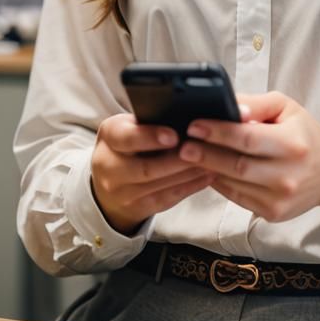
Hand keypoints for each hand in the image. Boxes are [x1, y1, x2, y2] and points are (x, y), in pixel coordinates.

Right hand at [91, 114, 214, 235]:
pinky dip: (190, 186)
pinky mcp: (137, 207)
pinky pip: (167, 198)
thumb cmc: (127, 144)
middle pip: (146, 168)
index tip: (174, 135)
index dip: (150, 137)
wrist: (108, 181)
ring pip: (159, 186)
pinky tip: (207, 175)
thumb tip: (185, 112)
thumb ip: (148, 120)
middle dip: (177, 160)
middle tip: (202, 150)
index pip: (126, 138)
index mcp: (109, 137)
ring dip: (188, 174)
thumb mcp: (128, 125)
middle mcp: (109, 167)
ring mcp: (121, 192)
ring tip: (211, 161)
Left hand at [179, 92, 319, 222]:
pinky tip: (209, 170)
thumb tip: (230, 105)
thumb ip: (256, 104)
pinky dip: (220, 184)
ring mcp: (280, 199)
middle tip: (182, 144)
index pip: (247, 139)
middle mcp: (288, 175)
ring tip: (189, 156)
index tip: (194, 125)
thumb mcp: (287, 108)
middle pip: (237, 165)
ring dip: (208, 170)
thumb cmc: (304, 133)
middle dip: (206, 154)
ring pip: (234, 184)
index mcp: (293, 143)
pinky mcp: (273, 214)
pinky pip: (238, 198)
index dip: (218, 132)